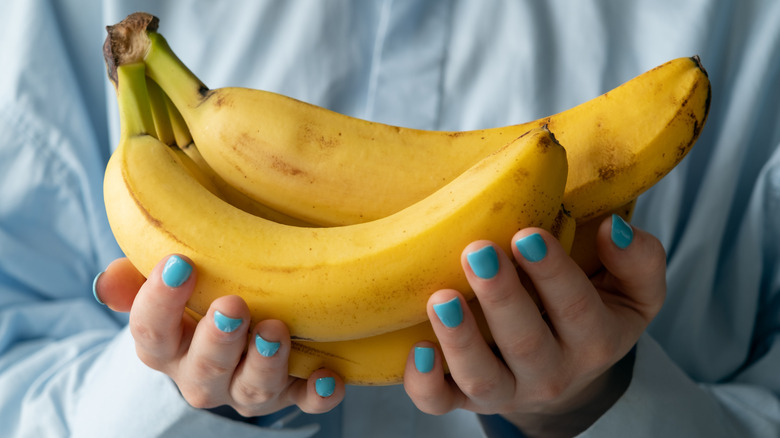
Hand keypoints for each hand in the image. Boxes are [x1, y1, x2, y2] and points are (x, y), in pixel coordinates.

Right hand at [93, 255, 344, 416]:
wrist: (236, 335)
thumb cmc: (198, 297)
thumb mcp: (166, 286)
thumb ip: (136, 279)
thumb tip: (108, 280)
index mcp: (167, 348)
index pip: (150, 333)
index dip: (159, 302)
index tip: (178, 264)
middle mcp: (202, 376)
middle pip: (204, 368)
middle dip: (218, 339)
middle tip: (232, 305)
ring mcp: (247, 388)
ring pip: (252, 388)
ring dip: (265, 361)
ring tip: (276, 329)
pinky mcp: (289, 393)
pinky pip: (305, 401)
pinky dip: (318, 394)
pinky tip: (331, 376)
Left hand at [403, 215, 665, 436]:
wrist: (566, 370)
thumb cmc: (594, 311)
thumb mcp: (634, 291)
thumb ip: (638, 260)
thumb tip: (611, 229)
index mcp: (594, 339)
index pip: (576, 307)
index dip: (552, 271)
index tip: (526, 234)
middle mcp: (551, 373)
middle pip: (526, 343)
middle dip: (501, 297)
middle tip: (478, 253)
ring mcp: (506, 390)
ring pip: (482, 377)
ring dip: (459, 340)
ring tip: (441, 298)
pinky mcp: (466, 397)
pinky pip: (441, 403)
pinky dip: (425, 384)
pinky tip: (415, 350)